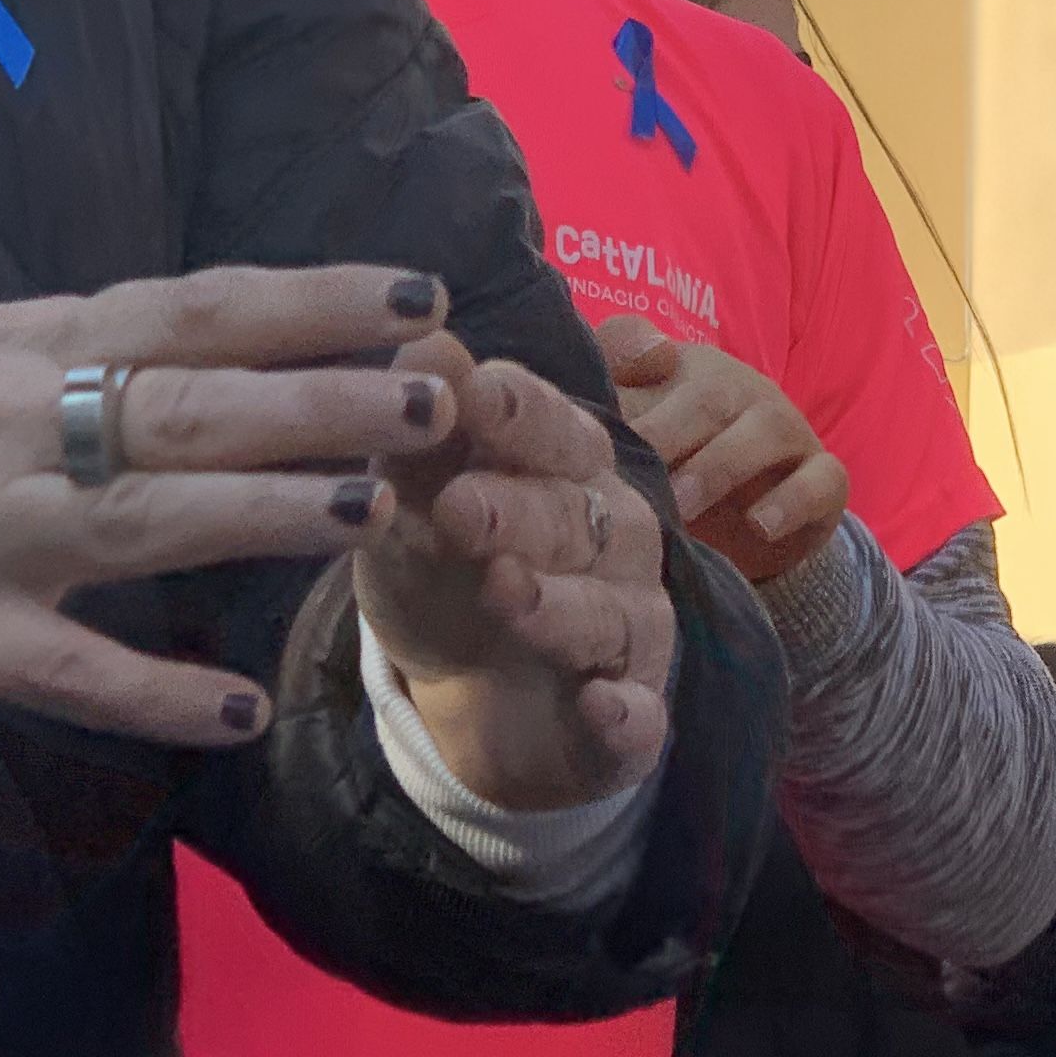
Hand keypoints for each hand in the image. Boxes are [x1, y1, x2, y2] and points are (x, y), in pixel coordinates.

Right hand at [0, 264, 460, 742]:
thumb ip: (74, 345)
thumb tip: (203, 327)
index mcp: (19, 347)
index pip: (189, 308)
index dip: (308, 299)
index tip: (414, 293)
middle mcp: (11, 428)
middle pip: (188, 403)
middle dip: (319, 397)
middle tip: (432, 398)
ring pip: (145, 517)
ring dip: (263, 510)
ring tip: (368, 507)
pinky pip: (71, 672)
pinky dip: (157, 695)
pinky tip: (239, 711)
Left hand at [355, 334, 675, 810]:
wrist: (481, 699)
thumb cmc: (453, 572)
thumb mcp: (420, 504)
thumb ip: (425, 432)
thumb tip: (416, 333)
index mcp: (567, 473)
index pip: (550, 432)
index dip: (517, 414)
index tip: (475, 391)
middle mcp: (614, 542)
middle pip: (575, 521)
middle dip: (522, 513)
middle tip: (461, 506)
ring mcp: (629, 632)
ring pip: (606, 614)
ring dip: (561, 606)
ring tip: (508, 594)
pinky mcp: (631, 723)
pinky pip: (639, 720)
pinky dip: (628, 717)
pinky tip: (605, 709)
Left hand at [595, 316, 849, 585]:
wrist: (761, 526)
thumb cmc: (680, 473)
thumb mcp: (634, 445)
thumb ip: (598, 412)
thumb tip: (559, 406)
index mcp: (681, 372)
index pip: (645, 350)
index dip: (627, 359)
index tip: (599, 401)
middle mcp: (739, 391)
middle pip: (707, 394)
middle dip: (666, 431)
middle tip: (630, 472)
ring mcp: (787, 432)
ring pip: (767, 431)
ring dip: (720, 466)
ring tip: (680, 505)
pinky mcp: (824, 480)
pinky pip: (821, 480)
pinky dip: (793, 501)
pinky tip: (761, 526)